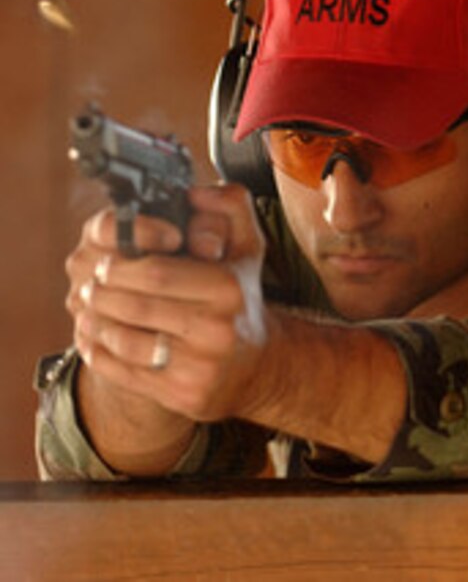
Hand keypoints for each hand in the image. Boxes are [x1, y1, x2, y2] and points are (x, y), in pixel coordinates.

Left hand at [68, 184, 267, 422]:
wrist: (257, 365)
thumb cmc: (241, 297)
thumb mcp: (246, 245)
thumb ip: (229, 205)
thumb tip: (193, 193)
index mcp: (228, 288)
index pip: (156, 272)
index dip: (122, 265)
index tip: (104, 262)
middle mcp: (217, 330)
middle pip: (136, 306)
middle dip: (102, 293)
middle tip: (87, 285)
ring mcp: (201, 368)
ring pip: (127, 342)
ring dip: (96, 324)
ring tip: (86, 310)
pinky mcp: (184, 396)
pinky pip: (126, 374)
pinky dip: (101, 355)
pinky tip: (93, 341)